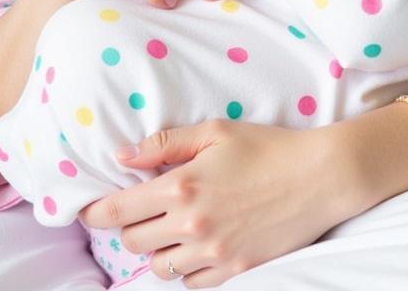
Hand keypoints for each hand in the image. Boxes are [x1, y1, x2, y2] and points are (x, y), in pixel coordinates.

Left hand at [78, 120, 356, 287]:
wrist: (318, 177)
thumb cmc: (267, 147)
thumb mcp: (216, 131)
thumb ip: (165, 143)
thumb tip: (123, 156)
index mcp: (182, 186)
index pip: (119, 210)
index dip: (96, 213)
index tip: (89, 211)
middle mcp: (192, 224)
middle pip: (133, 241)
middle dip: (130, 226)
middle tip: (143, 210)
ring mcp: (213, 253)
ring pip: (159, 268)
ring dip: (157, 250)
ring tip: (171, 229)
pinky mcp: (235, 271)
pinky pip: (191, 283)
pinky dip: (186, 269)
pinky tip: (197, 247)